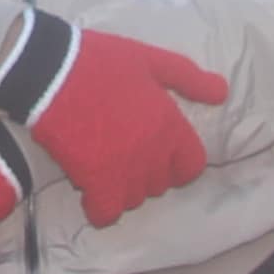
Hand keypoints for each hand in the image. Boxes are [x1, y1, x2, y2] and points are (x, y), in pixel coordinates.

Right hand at [9, 22, 228, 227]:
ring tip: (104, 167)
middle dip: (147, 173)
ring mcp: (124, 168)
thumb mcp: (151, 60)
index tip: (160, 155)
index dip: (177, 163)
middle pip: (161, 184)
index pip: (192, 165)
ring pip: (134, 199)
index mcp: (170, 123)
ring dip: (122, 188)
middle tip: (124, 153)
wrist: (50, 70)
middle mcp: (154, 151)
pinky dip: (100, 208)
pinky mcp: (94, 179)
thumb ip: (189, 79)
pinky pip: (106, 213)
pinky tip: (90, 191)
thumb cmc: (101, 61)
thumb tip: (223, 93)